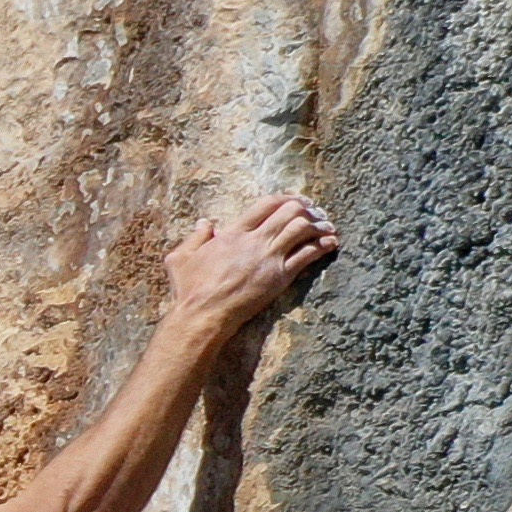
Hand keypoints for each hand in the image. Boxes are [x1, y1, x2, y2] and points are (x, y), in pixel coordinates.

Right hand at [165, 191, 337, 339]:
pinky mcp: (280, 277)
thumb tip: (205, 223)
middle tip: (315, 210)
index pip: (266, 204)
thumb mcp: (180, 257)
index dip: (285, 198)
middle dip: (306, 208)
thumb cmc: (189, 288)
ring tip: (327, 225)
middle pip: (290, 212)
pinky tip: (332, 243)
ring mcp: (269, 258)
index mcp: (233, 233)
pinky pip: (308, 255)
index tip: (294, 200)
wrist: (204, 314)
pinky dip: (323, 245)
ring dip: (319, 224)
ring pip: (302, 229)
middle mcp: (255, 241)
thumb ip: (195, 237)